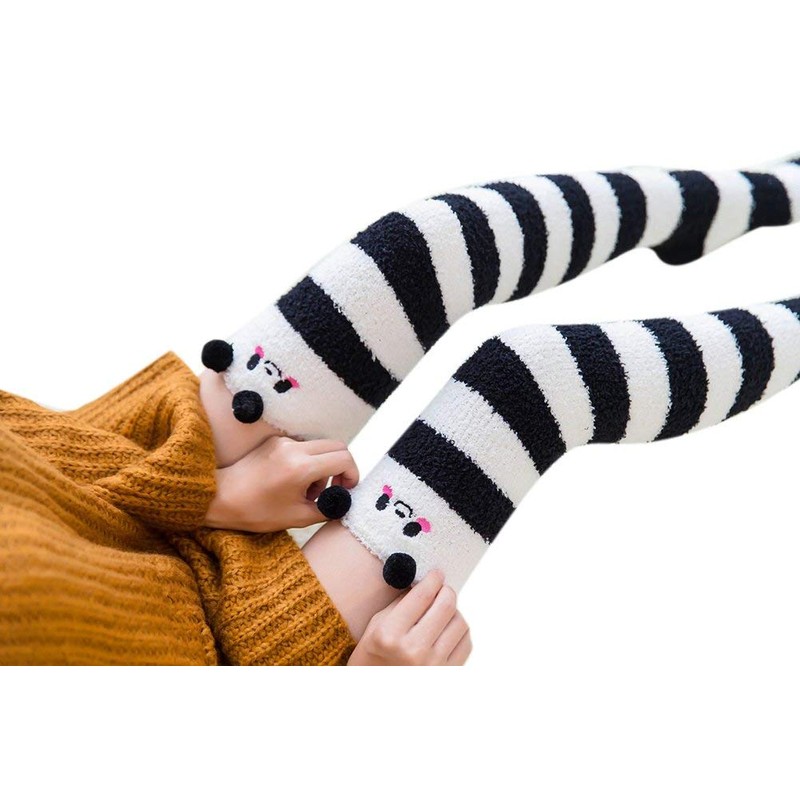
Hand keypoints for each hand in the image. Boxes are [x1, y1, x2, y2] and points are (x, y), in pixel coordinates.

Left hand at [204, 436, 358, 532]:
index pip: (344, 458)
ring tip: (308, 491)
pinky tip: (294, 483)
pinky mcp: (275, 441)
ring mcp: (283, 442)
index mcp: (301, 467)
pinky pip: (304, 447)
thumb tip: (344, 502)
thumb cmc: (255, 511)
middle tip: (334, 489)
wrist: (219, 497)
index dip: (352, 474)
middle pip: (337, 446)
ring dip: (324, 466)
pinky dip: (308, 463)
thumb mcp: (298, 517)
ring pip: (321, 445)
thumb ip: (328, 508)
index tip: (346, 490)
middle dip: (342, 468)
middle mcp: (294, 448)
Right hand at [347, 571, 471, 665]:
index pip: (422, 595)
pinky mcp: (447, 676)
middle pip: (446, 605)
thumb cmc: (373, 657)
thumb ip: (402, 603)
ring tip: (442, 614)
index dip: (433, 579)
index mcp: (390, 635)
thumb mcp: (376, 626)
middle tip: (441, 589)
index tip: (436, 573)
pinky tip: (446, 632)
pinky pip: (466, 643)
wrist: (376, 696)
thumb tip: (427, 582)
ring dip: (453, 612)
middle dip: (446, 591)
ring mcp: (433, 666)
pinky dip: (459, 632)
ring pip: (460, 622)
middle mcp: (413, 651)